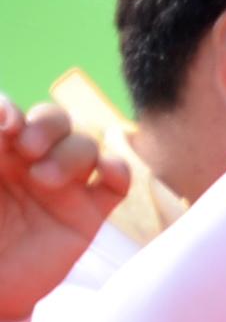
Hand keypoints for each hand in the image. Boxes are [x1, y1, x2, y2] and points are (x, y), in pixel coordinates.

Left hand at [0, 98, 126, 319]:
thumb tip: (7, 116)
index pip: (10, 111)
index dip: (10, 109)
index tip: (4, 128)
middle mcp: (31, 162)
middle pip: (54, 119)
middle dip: (46, 125)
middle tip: (28, 148)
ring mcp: (64, 186)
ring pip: (85, 145)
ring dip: (72, 153)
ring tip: (46, 182)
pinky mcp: (91, 212)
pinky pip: (117, 180)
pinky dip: (118, 169)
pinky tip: (104, 175)